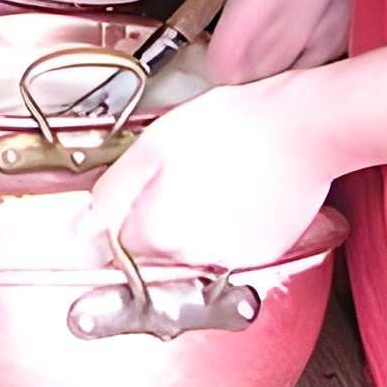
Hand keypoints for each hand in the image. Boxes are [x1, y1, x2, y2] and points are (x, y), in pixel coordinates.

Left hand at [85, 74, 338, 273]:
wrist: (303, 127)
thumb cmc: (235, 126)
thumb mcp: (155, 144)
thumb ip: (114, 190)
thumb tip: (83, 227)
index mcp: (161, 232)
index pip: (120, 244)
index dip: (125, 213)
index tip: (139, 192)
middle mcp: (195, 258)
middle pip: (156, 250)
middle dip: (159, 218)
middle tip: (181, 173)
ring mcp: (234, 260)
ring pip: (194, 250)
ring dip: (194, 223)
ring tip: (214, 178)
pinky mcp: (265, 254)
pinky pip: (232, 249)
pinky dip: (230, 227)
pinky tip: (239, 192)